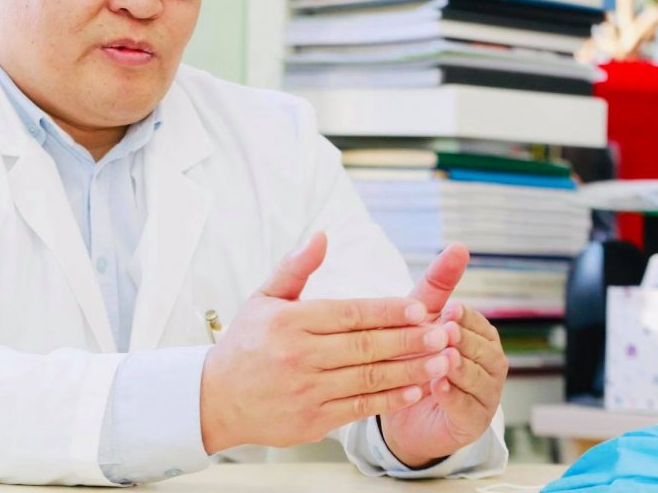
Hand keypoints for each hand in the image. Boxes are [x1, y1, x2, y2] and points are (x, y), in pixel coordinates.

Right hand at [199, 232, 458, 453]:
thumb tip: (321, 237)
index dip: (387, 311)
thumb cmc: (244, 345)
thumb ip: (295, 268)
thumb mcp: (263, 299)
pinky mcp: (312, 420)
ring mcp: (306, 390)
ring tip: (441, 362)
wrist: (214, 399)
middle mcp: (299, 355)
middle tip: (443, 332)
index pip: (349, 313)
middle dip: (409, 339)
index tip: (419, 307)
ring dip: (410, 370)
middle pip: (365, 345)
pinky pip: (359, 408)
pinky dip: (389, 400)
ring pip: (368, 378)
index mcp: (290, 322)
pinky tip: (414, 391)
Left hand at [378, 244, 508, 466]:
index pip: (478, 323)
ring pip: (479, 378)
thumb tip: (459, 246)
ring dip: (461, 367)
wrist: (400, 407)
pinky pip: (466, 408)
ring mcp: (483, 396)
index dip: (465, 317)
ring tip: (444, 358)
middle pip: (484, 350)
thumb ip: (439, 284)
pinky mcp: (470, 423)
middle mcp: (488, 366)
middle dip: (465, 340)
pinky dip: (453, 396)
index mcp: (479, 338)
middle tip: (446, 332)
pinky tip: (438, 386)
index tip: (449, 309)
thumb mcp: (421, 316)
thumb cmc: (414, 354)